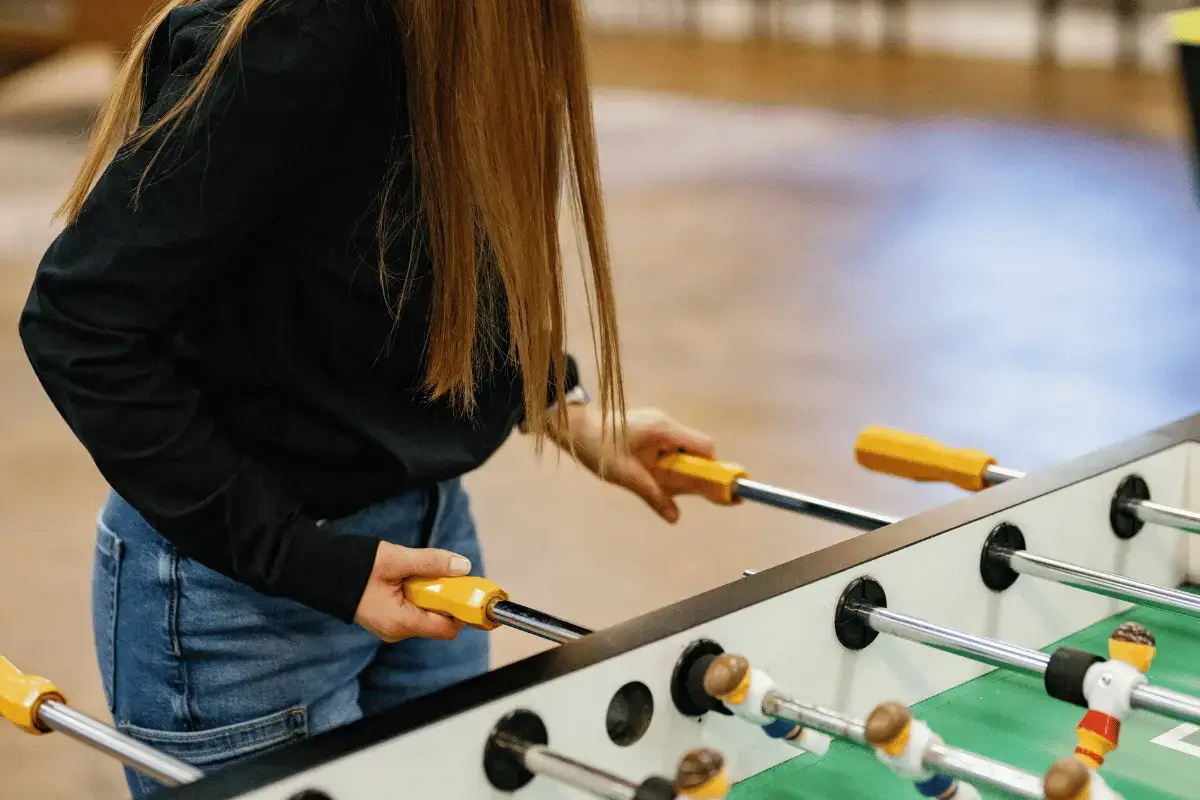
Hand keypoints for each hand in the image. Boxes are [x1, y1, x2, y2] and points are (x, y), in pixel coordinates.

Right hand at [354, 542, 472, 642]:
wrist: (320, 569)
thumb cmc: (355, 566)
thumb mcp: (397, 559)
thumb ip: (432, 563)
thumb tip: (463, 566)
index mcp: (400, 623)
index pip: (447, 628)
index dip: (460, 608)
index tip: (463, 585)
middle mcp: (397, 631)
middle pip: (438, 620)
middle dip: (444, 596)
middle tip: (438, 572)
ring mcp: (391, 627)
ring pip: (426, 612)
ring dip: (430, 592)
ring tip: (413, 571)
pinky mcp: (386, 618)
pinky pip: (413, 609)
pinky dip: (418, 593)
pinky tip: (405, 577)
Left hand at [557, 406, 715, 523]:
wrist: (573, 427)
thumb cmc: (599, 449)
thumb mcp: (627, 477)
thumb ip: (654, 496)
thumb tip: (674, 518)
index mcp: (665, 430)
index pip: (706, 446)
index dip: (711, 468)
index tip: (707, 487)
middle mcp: (665, 422)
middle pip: (696, 448)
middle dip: (692, 471)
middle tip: (678, 490)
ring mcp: (656, 422)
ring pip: (681, 448)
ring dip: (676, 467)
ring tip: (655, 480)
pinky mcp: (648, 427)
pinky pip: (668, 445)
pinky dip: (665, 460)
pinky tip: (646, 471)